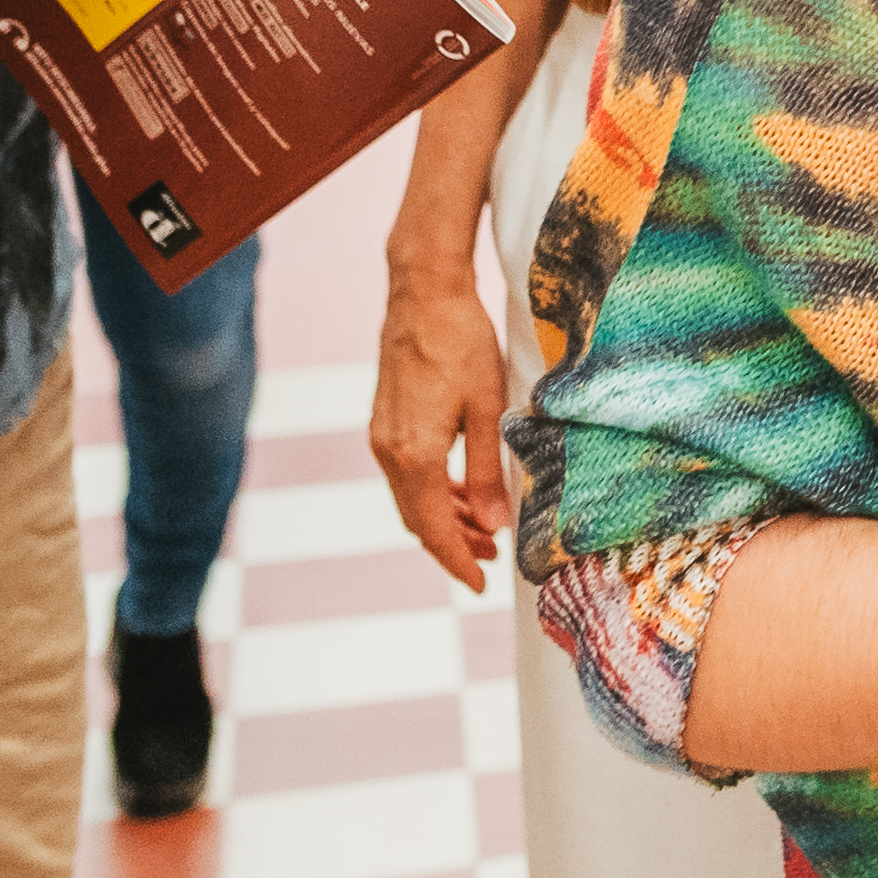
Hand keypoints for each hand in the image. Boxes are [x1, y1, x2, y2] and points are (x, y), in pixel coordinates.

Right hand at [371, 255, 514, 591]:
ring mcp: (382, 437)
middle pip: (418, 518)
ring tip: (484, 526)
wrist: (423, 295)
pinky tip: (462, 490)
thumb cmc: (461, 343)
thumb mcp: (487, 408)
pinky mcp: (385, 422)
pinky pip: (407, 474)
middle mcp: (389, 452)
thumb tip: (494, 522)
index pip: (433, 527)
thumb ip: (487, 469)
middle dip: (454, 543)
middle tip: (492, 555)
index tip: (480, 583)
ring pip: (411, 498)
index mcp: (414, 455)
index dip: (457, 560)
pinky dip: (433, 491)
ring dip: (445, 517)